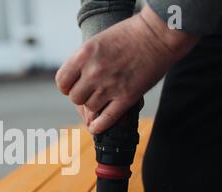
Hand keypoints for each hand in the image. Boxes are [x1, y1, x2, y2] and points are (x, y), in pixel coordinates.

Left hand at [56, 5, 198, 133]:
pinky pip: (106, 119)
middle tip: (90, 92)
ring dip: (93, 107)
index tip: (73, 86)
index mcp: (84, 55)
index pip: (62, 81)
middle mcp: (94, 72)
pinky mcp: (127, 97)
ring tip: (101, 100)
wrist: (159, 34)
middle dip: (81, 96)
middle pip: (76, 97)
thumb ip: (83, 61)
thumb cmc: (129, 34)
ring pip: (90, 108)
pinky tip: (95, 127)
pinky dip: (99, 126)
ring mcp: (110, 86)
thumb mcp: (98, 41)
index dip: (66, 86)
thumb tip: (75, 83)